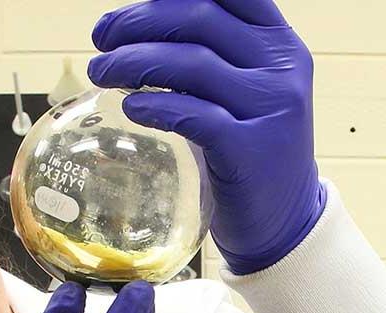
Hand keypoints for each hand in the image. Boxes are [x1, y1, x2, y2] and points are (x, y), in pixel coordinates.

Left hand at [89, 0, 323, 274]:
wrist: (284, 218)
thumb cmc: (248, 144)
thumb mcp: (242, 87)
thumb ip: (207, 51)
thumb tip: (134, 22)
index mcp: (280, 43)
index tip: (132, 5)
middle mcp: (282, 69)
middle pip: (201, 19)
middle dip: (140, 21)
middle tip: (101, 35)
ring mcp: (272, 109)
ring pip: (193, 64)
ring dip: (134, 61)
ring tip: (102, 71)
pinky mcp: (252, 150)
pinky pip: (194, 116)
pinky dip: (156, 106)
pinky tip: (131, 108)